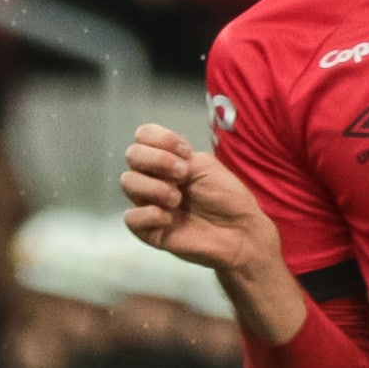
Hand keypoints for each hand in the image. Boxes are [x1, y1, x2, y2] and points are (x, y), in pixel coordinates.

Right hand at [121, 122, 280, 279]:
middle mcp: (154, 178)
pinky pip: (131, 217)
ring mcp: (149, 203)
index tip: (185, 151)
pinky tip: (170, 219)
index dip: (158, 138)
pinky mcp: (149, 229)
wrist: (240, 232)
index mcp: (168, 160)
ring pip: (128, 182)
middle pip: (132, 155)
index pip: (144, 136)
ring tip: (178, 200)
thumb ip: (179, 154)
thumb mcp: (206, 166)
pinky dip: (150, 215)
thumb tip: (157, 156)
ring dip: (156, 188)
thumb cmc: (227, 199)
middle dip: (157, 160)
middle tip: (183, 174)